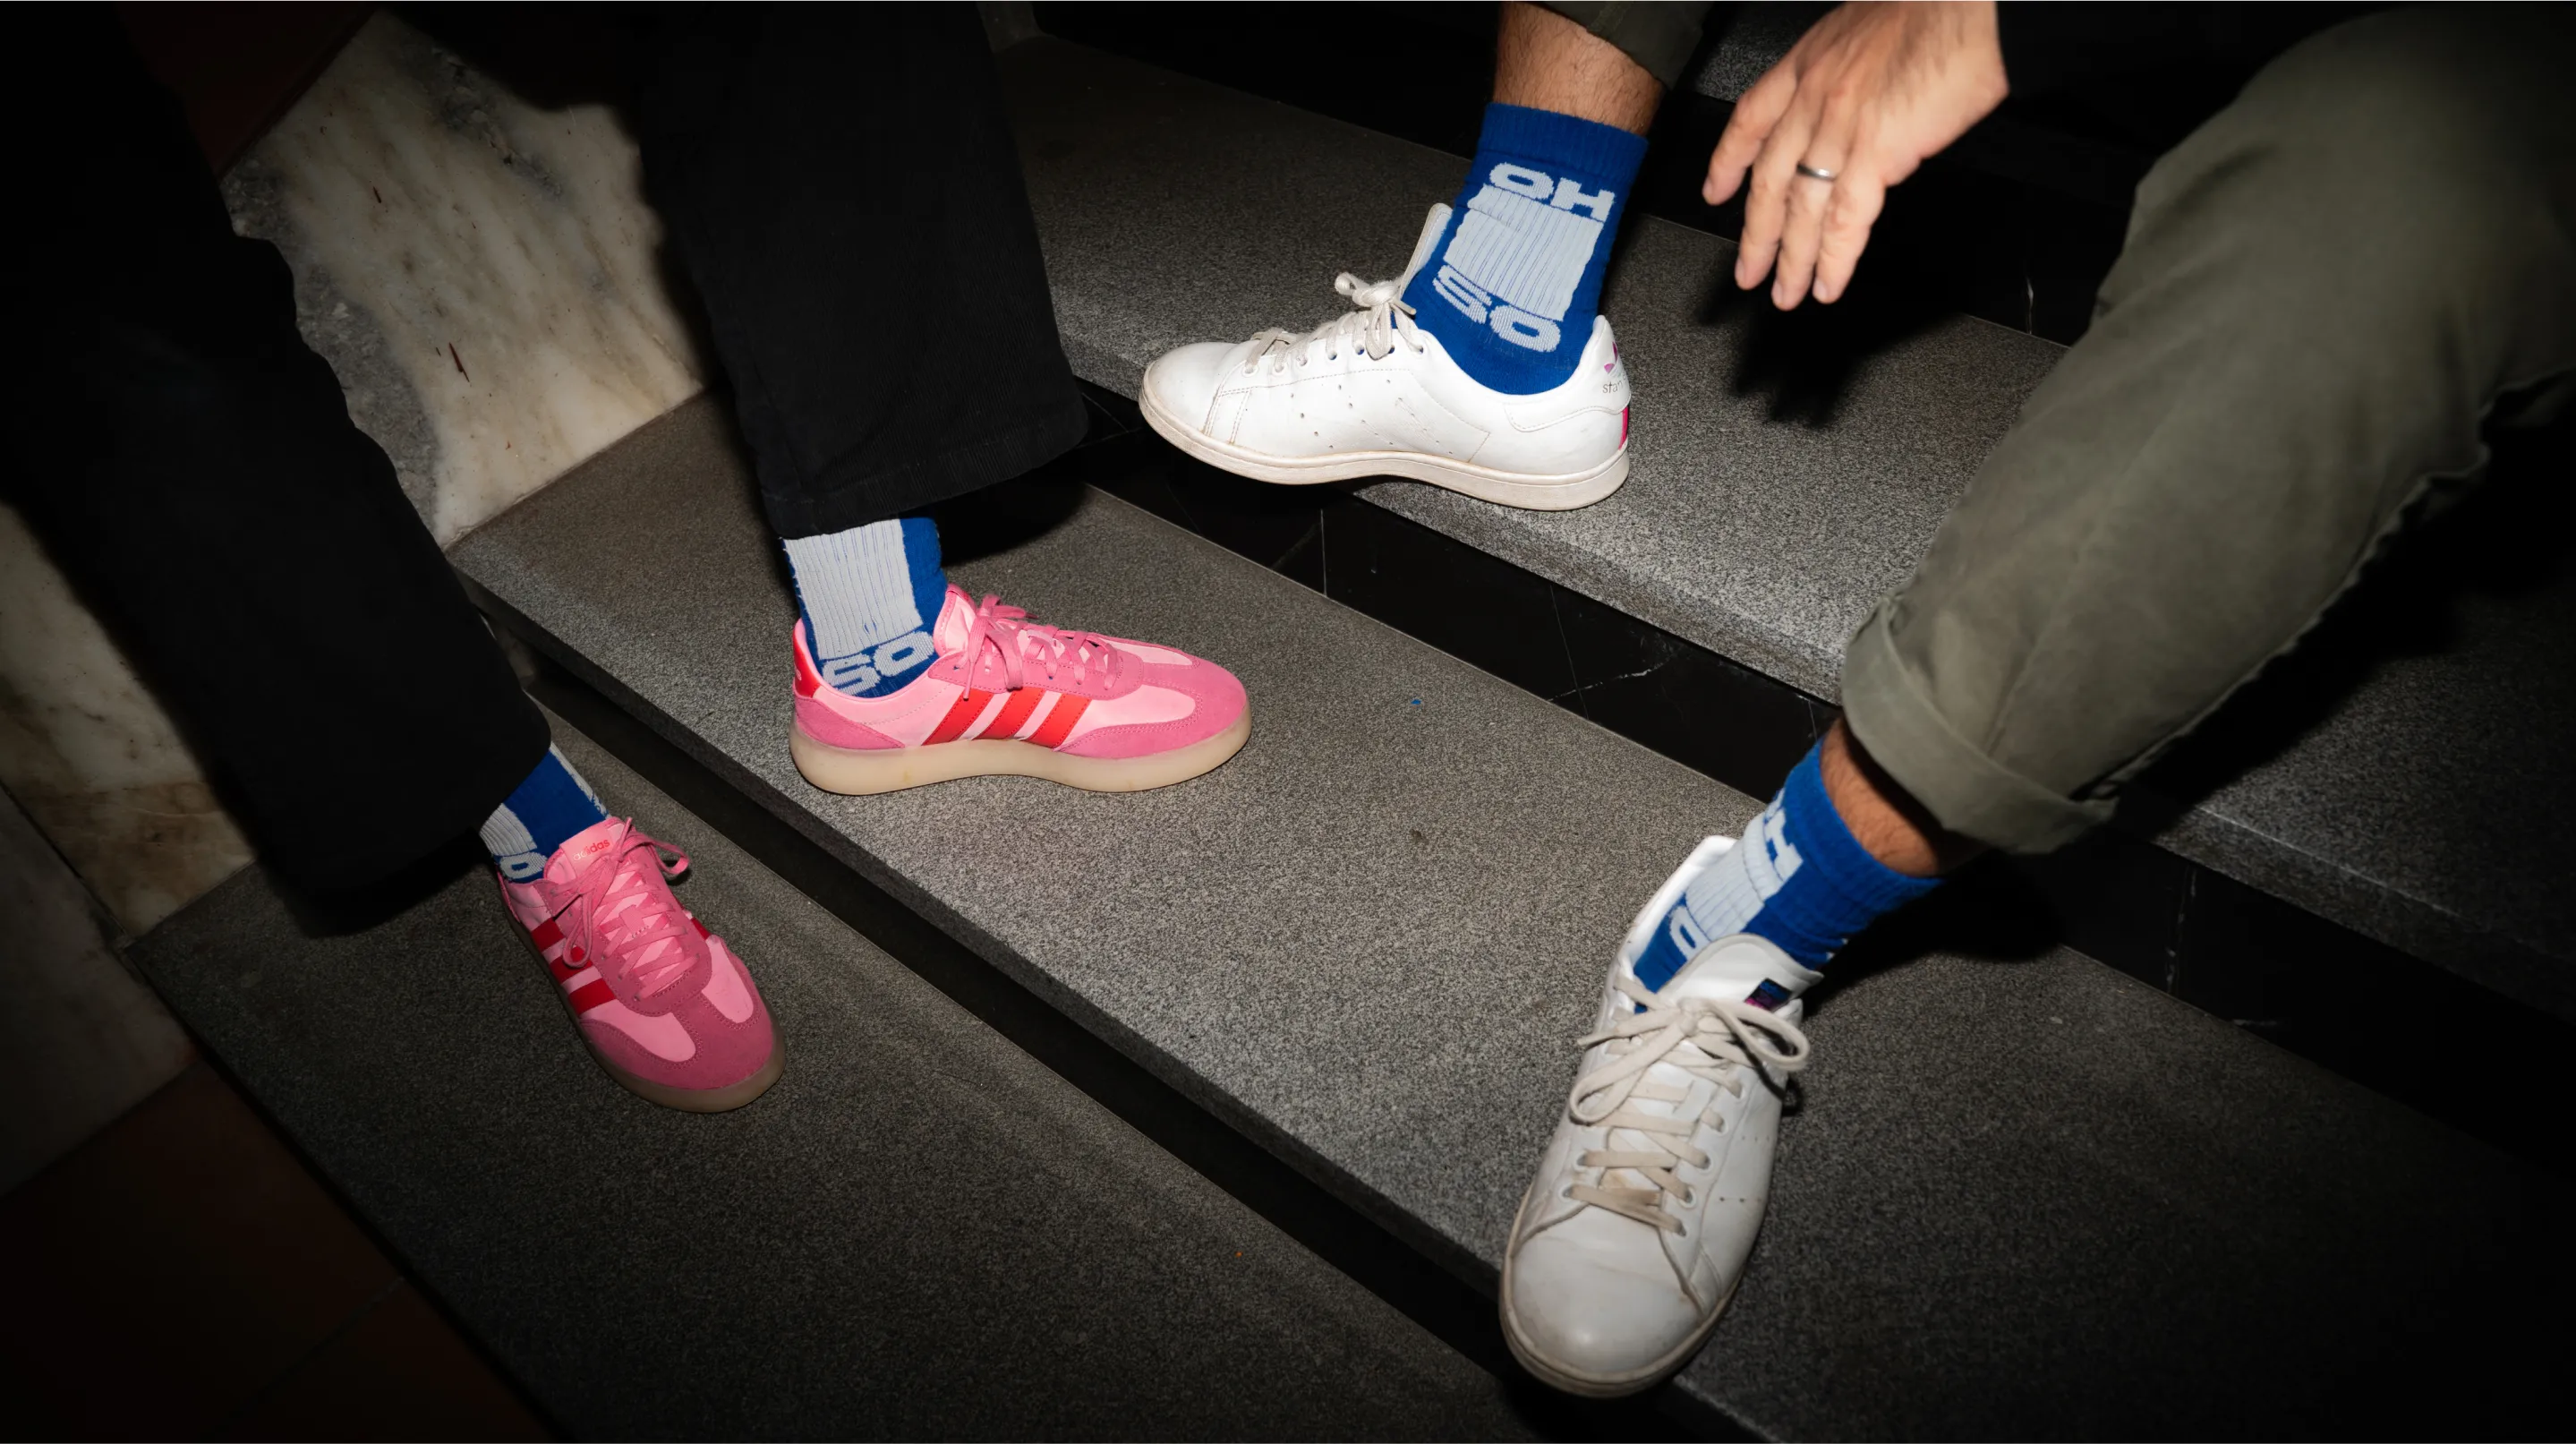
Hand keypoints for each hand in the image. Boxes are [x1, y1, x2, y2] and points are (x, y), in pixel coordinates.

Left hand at [1703, 1, 2007, 307]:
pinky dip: (1834, 259)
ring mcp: (1840, 125)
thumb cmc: (1941, 9)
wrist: (1980, 5)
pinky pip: (1844, 219)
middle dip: (1756, 233)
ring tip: (1787, 293)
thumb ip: (1850, 75)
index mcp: (1810, 61)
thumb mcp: (1871, 31)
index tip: (1716, 192)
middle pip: (1770, 178)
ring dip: (1792, 260)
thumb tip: (1858, 107)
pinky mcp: (1876, 151)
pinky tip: (1827, 284)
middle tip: (1747, 270)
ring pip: (1801, 208)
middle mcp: (1815, 95)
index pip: (1752, 119)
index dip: (1730, 161)